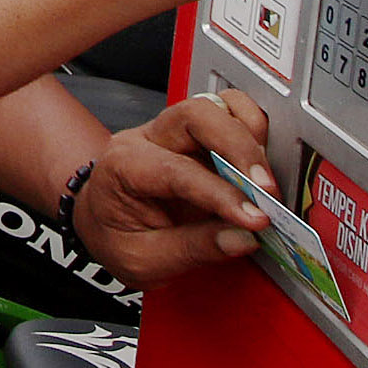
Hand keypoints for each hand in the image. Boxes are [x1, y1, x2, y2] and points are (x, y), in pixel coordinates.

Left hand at [70, 90, 279, 286]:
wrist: (101, 224)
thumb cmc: (114, 238)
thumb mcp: (141, 259)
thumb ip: (192, 249)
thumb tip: (242, 238)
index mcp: (124, 166)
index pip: (178, 171)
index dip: (221, 194)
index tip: (254, 218)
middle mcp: (149, 138)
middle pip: (198, 116)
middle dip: (240, 150)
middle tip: (267, 191)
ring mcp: (175, 132)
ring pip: (217, 107)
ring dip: (249, 137)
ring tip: (266, 179)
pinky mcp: (198, 136)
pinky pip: (229, 115)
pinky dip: (252, 132)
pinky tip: (260, 165)